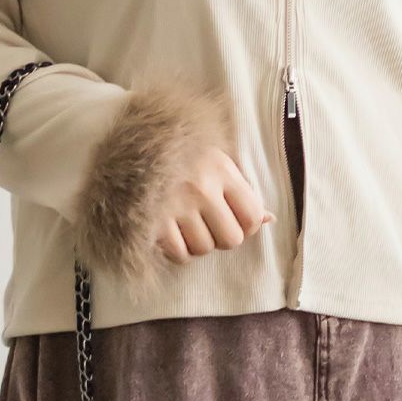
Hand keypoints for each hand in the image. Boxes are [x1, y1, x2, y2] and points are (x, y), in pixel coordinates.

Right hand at [155, 145, 275, 264]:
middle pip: (230, 239)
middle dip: (222, 238)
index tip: (234, 220)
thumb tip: (269, 219)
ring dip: (198, 243)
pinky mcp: (153, 220)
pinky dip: (179, 251)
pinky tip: (174, 234)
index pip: (252, 216)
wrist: (132, 147)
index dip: (248, 227)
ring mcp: (176, 204)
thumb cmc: (181, 156)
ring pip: (204, 248)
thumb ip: (242, 190)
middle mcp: (201, 187)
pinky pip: (179, 253)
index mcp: (221, 169)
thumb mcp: (216, 162)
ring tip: (188, 226)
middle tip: (209, 225)